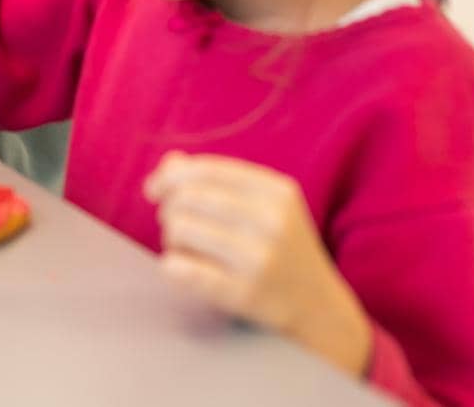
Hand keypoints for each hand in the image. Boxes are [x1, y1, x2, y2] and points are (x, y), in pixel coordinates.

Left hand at [144, 153, 373, 375]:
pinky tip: (177, 267)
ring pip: (180, 229)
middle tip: (176, 227)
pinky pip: (183, 268)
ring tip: (185, 249)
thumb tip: (170, 162)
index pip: (208, 170)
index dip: (171, 176)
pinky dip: (171, 265)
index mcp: (277, 192)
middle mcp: (271, 221)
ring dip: (172, 238)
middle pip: (188, 197)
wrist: (319, 310)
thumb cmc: (280, 249)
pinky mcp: (244, 293)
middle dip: (171, 210)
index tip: (154, 189)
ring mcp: (259, 259)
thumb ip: (218, 180)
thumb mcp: (263, 206)